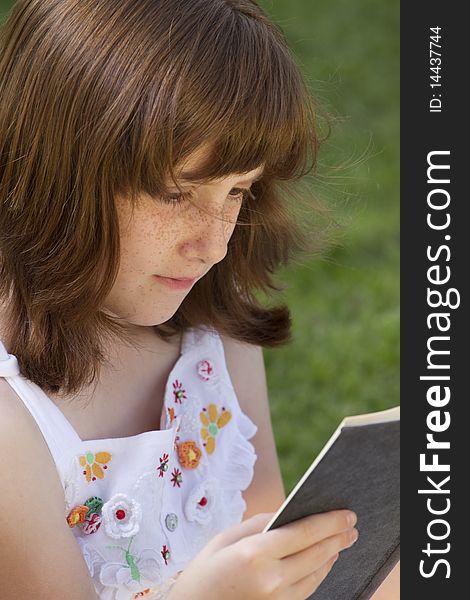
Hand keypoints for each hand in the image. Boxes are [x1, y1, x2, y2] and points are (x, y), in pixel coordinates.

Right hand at [167, 509, 358, 599]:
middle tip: (352, 526)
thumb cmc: (204, 572)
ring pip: (315, 574)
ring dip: (331, 555)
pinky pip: (307, 589)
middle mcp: (270, 579)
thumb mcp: (224, 538)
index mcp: (255, 554)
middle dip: (337, 538)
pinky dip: (318, 573)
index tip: (346, 514)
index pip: (303, 533)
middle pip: (315, 554)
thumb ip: (258, 524)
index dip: (328, 522)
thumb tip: (286, 514)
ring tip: (341, 541)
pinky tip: (323, 561)